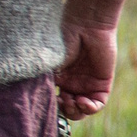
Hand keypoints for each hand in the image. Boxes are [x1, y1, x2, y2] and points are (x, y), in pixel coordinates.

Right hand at [55, 0, 136, 118]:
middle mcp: (72, 84)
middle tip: (62, 101)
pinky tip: (83, 100)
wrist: (87, 25)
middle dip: (64, 111)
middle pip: (68, 110)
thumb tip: (34, 98)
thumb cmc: (64, 39)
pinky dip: (90, 107)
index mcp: (57, 79)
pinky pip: (97, 104)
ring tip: (73, 101)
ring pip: (82, 110)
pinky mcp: (102, 84)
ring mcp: (87, 85)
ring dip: (76, 111)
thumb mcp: (49, 62)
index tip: (48, 101)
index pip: (53, 101)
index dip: (50, 107)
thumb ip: (44, 80)